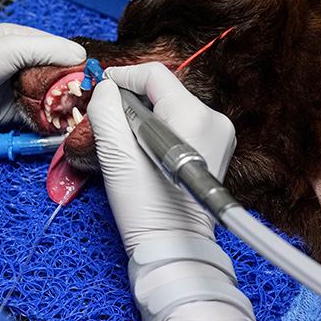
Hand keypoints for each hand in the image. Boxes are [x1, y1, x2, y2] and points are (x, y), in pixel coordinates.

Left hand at [0, 23, 85, 160]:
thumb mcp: (9, 48)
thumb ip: (46, 49)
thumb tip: (81, 55)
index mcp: (15, 39)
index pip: (54, 46)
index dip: (73, 58)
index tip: (93, 72)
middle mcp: (16, 63)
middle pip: (55, 72)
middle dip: (72, 83)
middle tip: (91, 95)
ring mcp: (14, 90)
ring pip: (49, 95)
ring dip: (64, 103)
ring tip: (84, 111)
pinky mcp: (11, 115)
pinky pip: (38, 116)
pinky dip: (52, 120)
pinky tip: (67, 123)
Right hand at [87, 62, 253, 320]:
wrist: (175, 246)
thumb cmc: (146, 208)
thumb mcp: (116, 155)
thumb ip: (106, 111)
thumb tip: (105, 89)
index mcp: (192, 116)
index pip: (154, 74)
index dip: (123, 77)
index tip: (100, 88)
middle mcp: (213, 119)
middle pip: (163, 91)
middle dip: (133, 102)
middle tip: (111, 123)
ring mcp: (219, 134)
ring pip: (171, 106)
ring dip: (145, 117)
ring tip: (128, 143)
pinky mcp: (216, 148)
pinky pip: (182, 123)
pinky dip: (160, 129)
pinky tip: (146, 152)